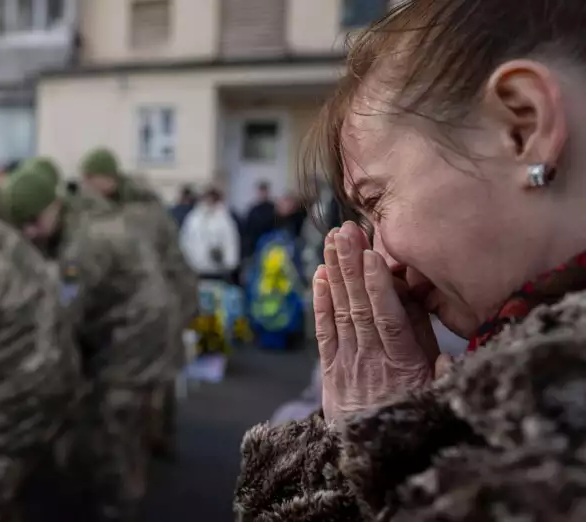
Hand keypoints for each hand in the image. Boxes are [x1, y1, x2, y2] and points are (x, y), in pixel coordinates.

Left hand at [315, 222, 439, 423]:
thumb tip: (452, 354)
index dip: (379, 287)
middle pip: (360, 306)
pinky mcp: (331, 369)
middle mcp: (371, 359)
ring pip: (341, 311)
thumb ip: (444, 372)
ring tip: (332, 241)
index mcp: (404, 365)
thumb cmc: (415, 419)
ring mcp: (348, 362)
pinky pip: (324, 331)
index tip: (372, 256)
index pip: (388, 320)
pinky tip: (319, 276)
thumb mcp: (438, 398)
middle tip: (345, 231)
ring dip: (336, 273)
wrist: (374, 458)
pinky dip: (320, 302)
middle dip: (352, 265)